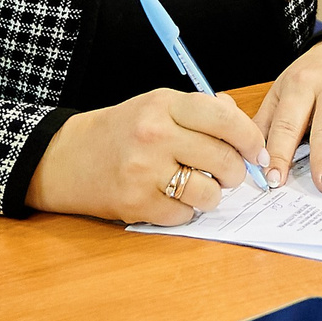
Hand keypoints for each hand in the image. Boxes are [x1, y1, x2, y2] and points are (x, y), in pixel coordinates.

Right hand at [24, 89, 267, 224]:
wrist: (65, 158)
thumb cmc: (119, 131)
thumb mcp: (156, 106)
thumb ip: (200, 111)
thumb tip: (243, 125)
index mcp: (163, 105)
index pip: (224, 118)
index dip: (249, 138)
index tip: (256, 151)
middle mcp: (154, 135)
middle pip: (223, 159)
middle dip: (234, 172)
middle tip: (226, 173)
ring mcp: (144, 171)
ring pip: (209, 192)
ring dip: (211, 194)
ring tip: (197, 186)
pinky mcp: (136, 203)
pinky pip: (184, 215)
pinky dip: (184, 211)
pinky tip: (170, 198)